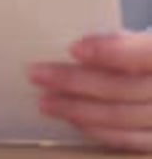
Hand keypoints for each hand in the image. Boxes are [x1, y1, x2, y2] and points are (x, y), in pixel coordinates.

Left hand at [29, 29, 151, 151]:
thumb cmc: (145, 57)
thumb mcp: (138, 40)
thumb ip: (118, 41)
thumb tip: (79, 47)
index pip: (141, 53)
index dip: (109, 52)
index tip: (74, 48)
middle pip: (121, 88)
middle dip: (76, 82)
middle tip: (39, 74)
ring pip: (119, 117)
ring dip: (77, 109)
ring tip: (46, 101)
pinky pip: (125, 140)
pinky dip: (96, 130)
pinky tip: (72, 119)